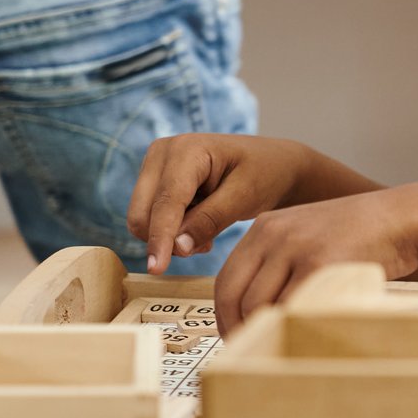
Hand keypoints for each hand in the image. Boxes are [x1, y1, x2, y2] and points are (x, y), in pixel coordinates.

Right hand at [127, 134, 317, 272]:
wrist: (274, 163)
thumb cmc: (265, 174)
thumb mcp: (245, 197)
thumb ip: (211, 220)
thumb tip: (177, 247)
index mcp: (186, 149)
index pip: (166, 201)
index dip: (160, 237)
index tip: (157, 268)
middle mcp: (162, 153)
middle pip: (143, 213)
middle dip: (168, 239)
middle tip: (206, 246)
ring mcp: (155, 166)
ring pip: (142, 219)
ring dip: (171, 237)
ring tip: (208, 234)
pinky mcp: (155, 182)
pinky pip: (150, 219)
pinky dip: (171, 231)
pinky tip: (200, 227)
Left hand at [213, 189, 417, 329]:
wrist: (401, 218)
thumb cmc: (359, 236)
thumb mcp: (307, 236)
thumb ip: (278, 264)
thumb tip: (255, 311)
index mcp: (265, 228)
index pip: (226, 280)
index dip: (225, 315)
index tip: (234, 335)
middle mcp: (274, 235)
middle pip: (234, 295)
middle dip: (237, 329)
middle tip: (250, 351)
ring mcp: (296, 248)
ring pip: (259, 305)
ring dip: (264, 332)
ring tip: (278, 345)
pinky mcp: (321, 264)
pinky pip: (292, 307)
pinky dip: (292, 327)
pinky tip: (301, 335)